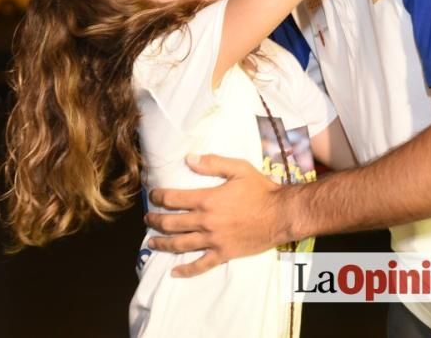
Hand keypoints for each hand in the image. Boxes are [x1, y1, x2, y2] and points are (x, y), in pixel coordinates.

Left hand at [145, 154, 295, 276]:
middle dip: (156, 220)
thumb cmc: (261, 189)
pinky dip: (186, 270)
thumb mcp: (238, 168)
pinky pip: (201, 265)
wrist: (282, 214)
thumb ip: (212, 163)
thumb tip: (189, 158)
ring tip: (152, 242)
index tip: (153, 195)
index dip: (159, 196)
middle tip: (148, 219)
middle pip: (172, 223)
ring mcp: (214, 240)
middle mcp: (206, 222)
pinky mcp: (223, 254)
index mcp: (207, 200)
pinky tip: (174, 272)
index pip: (173, 199)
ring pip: (181, 244)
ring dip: (163, 243)